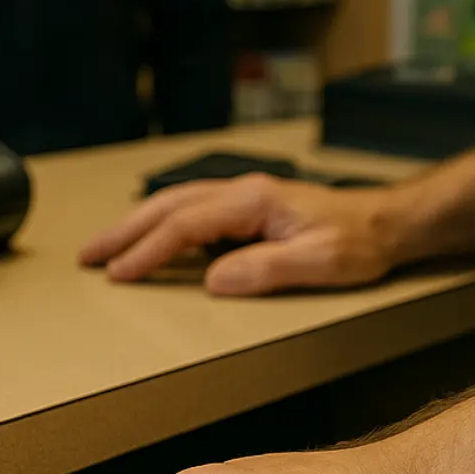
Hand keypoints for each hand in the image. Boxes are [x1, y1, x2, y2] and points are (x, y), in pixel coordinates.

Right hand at [79, 175, 410, 295]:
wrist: (385, 222)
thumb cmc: (358, 239)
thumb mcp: (319, 261)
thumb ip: (266, 269)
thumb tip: (215, 281)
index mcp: (254, 201)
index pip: (186, 225)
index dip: (149, 251)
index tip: (120, 274)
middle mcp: (243, 193)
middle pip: (169, 207)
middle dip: (125, 231)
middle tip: (89, 256)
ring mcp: (244, 198)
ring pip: (177, 205)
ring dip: (138, 225)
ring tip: (107, 248)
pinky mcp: (249, 209)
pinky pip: (193, 213)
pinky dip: (163, 225)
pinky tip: (152, 241)